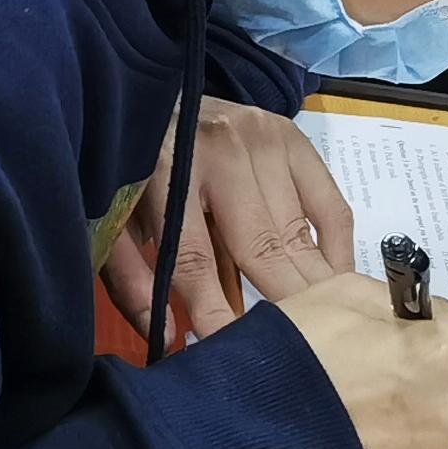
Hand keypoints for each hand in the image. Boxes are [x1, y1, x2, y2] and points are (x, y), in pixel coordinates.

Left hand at [107, 99, 357, 344]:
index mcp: (164, 169)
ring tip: (327, 333)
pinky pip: (331, 207)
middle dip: (283, 309)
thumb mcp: (112, 217)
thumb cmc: (130, 165)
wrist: (149, 90)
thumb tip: (169, 340)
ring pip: (298, 234)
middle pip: (261, 247)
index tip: (232, 355)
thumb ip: (132, 277)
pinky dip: (335, 251)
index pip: (194, 257)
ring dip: (312, 289)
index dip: (214, 312)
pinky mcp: (293, 137)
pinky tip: (332, 285)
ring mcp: (264, 139)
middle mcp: (221, 150)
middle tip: (304, 358)